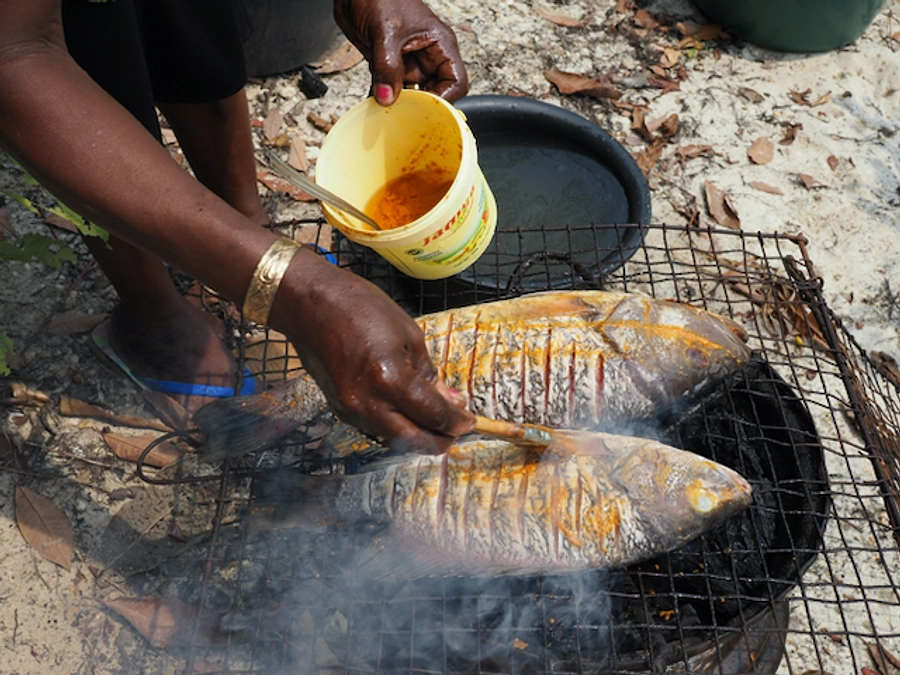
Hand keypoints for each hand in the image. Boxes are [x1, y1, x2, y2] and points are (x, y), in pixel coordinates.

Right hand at [271, 251, 473, 453]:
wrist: (310, 304)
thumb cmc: (361, 307)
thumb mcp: (408, 333)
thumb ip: (428, 373)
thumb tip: (447, 400)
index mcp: (390, 377)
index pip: (432, 414)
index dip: (455, 422)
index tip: (469, 422)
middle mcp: (368, 401)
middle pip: (412, 440)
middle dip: (438, 441)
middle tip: (454, 432)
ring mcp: (350, 408)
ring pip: (391, 439)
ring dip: (416, 436)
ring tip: (434, 424)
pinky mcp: (339, 409)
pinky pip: (373, 428)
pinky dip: (395, 428)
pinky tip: (407, 416)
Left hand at [334, 0, 468, 104]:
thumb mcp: (386, 31)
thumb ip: (387, 66)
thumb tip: (387, 97)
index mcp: (439, 45)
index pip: (456, 82)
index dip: (445, 100)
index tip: (427, 111)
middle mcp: (427, 57)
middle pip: (435, 93)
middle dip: (422, 108)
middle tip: (405, 118)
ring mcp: (407, 63)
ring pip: (411, 95)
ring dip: (400, 107)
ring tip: (388, 115)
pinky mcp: (388, 66)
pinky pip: (388, 89)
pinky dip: (381, 99)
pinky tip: (373, 107)